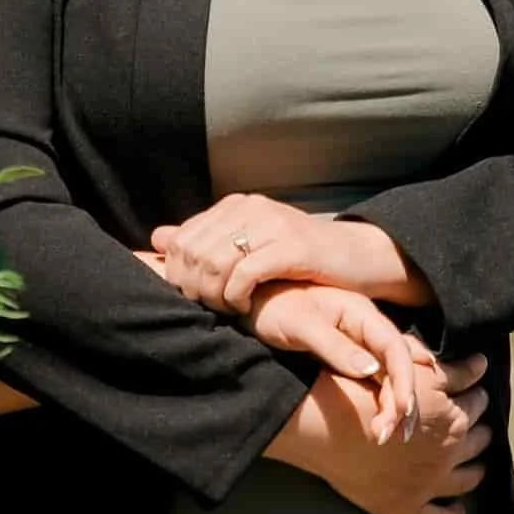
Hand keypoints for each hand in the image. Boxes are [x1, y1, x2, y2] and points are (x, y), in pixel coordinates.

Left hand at [148, 195, 420, 314]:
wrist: (355, 256)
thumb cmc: (299, 257)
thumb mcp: (249, 245)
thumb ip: (205, 240)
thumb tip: (158, 237)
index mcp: (235, 205)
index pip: (183, 238)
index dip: (178, 273)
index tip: (192, 296)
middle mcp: (250, 208)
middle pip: (194, 252)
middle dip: (193, 286)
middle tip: (207, 306)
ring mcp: (271, 224)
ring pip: (215, 263)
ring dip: (214, 295)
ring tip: (226, 309)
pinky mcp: (290, 247)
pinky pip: (245, 274)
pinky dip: (237, 296)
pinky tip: (246, 307)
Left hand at [249, 282, 428, 439]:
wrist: (253, 301)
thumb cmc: (274, 307)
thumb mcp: (301, 325)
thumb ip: (335, 346)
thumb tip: (371, 370)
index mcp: (361, 313)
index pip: (394, 348)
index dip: (403, 380)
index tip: (401, 410)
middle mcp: (366, 328)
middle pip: (395, 367)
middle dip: (398, 402)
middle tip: (384, 435)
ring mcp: (357, 343)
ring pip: (386, 377)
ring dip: (390, 406)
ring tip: (381, 435)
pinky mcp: (345, 356)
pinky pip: (373, 379)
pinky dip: (378, 401)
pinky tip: (381, 420)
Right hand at [268, 363, 494, 513]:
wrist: (331, 427)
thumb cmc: (370, 392)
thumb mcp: (416, 372)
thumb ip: (455, 372)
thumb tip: (483, 365)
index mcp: (454, 419)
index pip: (477, 406)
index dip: (476, 397)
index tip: (475, 395)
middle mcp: (448, 455)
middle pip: (475, 443)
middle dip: (480, 433)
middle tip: (480, 429)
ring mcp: (429, 485)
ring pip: (464, 481)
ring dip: (474, 472)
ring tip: (476, 467)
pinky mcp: (406, 508)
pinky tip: (457, 512)